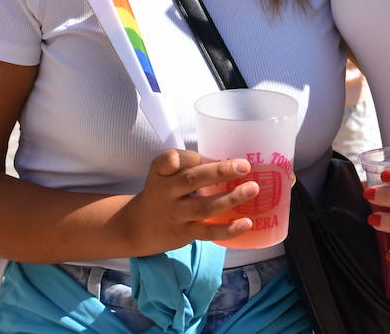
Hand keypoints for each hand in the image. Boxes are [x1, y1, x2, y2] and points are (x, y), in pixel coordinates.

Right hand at [113, 150, 261, 255]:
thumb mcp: (162, 174)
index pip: (170, 160)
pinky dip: (229, 229)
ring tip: (253, 189)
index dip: (186, 158)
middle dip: (220, 172)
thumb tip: (226, 162)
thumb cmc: (160, 193)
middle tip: (245, 166)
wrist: (137, 227)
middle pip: (192, 180)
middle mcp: (166, 193)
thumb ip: (186, 164)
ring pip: (205, 207)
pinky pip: (209, 231)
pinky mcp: (185, 233)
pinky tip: (247, 223)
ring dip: (231, 198)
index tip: (201, 156)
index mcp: (161, 173)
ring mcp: (177, 215)